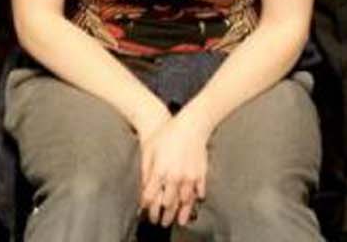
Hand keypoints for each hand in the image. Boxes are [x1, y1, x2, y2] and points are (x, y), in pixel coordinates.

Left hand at [137, 110, 210, 226]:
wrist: (191, 125)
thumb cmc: (168, 134)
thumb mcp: (150, 149)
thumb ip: (146, 169)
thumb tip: (144, 185)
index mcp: (161, 171)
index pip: (151, 196)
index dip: (147, 206)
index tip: (145, 211)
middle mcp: (176, 177)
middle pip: (168, 203)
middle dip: (164, 214)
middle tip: (161, 221)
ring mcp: (190, 177)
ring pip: (184, 202)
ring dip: (181, 213)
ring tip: (178, 221)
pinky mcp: (201, 174)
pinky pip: (198, 192)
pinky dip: (195, 200)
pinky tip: (191, 203)